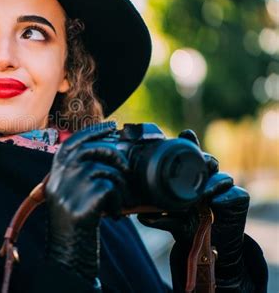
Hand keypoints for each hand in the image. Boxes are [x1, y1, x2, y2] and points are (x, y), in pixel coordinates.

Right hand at [45, 121, 132, 285]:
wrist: (66, 256)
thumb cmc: (73, 226)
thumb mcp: (69, 195)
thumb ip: (79, 175)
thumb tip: (107, 154)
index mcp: (55, 174)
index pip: (73, 142)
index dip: (93, 131)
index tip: (111, 125)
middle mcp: (59, 178)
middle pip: (91, 150)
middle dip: (114, 153)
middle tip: (125, 167)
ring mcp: (69, 190)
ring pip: (104, 169)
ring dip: (119, 185)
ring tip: (118, 200)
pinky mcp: (82, 203)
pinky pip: (110, 188)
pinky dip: (119, 201)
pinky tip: (114, 214)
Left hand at [138, 129, 254, 291]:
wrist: (209, 247)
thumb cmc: (187, 226)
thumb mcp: (171, 222)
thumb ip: (158, 218)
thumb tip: (142, 216)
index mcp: (189, 178)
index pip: (190, 156)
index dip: (190, 142)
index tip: (186, 134)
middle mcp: (206, 180)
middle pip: (209, 162)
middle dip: (205, 159)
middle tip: (202, 162)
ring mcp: (222, 189)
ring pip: (222, 176)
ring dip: (215, 180)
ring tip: (206, 188)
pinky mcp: (238, 200)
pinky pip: (236, 194)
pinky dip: (226, 197)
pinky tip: (216, 201)